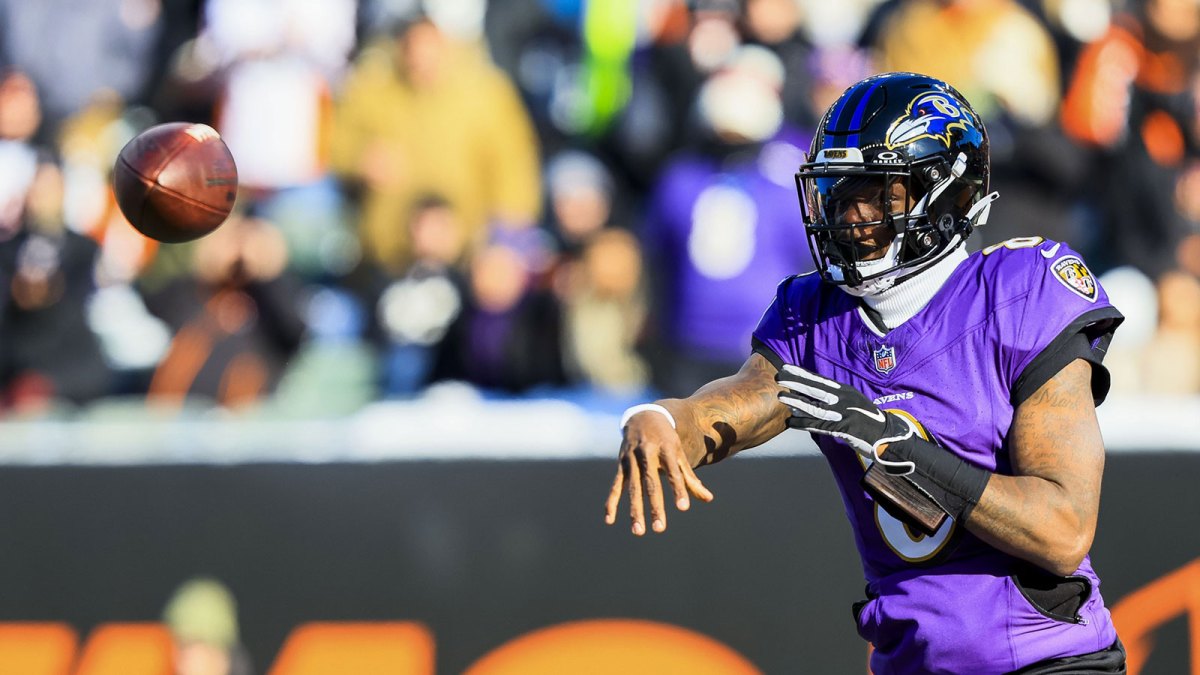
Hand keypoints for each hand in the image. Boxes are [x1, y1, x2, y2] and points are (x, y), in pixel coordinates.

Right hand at [604, 410, 713, 535]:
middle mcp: (647, 453)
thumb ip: (690, 478)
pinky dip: (611, 503)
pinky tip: (609, 520)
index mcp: (666, 449)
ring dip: (634, 510)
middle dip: (655, 506)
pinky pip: (615, 486)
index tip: (683, 508)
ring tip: (638, 531)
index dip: (678, 490)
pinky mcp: (621, 465)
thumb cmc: (666, 439)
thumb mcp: (679, 453)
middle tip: (660, 529)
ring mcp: (631, 459)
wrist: (643, 416)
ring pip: (632, 488)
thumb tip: (708, 499)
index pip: (674, 472)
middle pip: (651, 483)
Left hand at [775, 364, 914, 467]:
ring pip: (815, 406)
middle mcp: (843, 399)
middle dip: (796, 382)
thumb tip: (815, 395)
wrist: (888, 436)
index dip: (802, 373)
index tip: (787, 367)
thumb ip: (836, 397)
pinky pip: (819, 426)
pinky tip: (792, 422)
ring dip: (797, 402)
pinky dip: (804, 423)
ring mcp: (844, 413)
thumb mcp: (853, 402)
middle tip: (779, 376)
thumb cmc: (867, 420)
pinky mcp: (844, 428)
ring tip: (781, 397)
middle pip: (815, 388)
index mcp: (845, 391)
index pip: (820, 380)